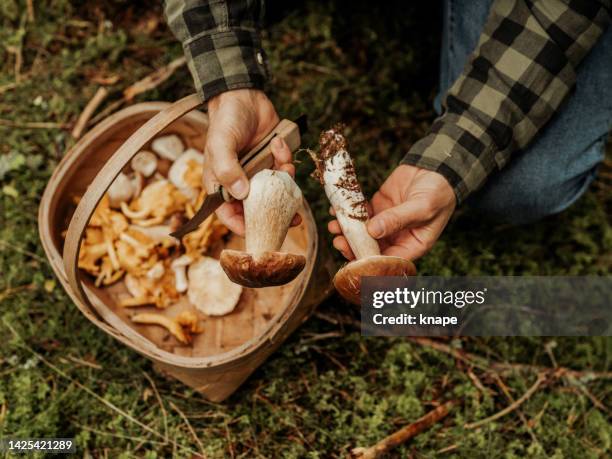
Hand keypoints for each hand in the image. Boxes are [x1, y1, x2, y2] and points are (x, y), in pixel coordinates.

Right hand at [203, 89, 295, 234]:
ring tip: (286, 167)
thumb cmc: (225, 120)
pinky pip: (284, 171)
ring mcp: (258, 173)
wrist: (243, 95)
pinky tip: (279, 144)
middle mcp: (240, 182)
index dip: (243, 227)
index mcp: (222, 184)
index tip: (261, 232)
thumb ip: (227, 169)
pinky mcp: (273, 161)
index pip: (229, 214)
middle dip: (276, 213)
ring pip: (276, 191)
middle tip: (294, 219)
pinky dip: (286, 160)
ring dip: (285, 182)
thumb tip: (241, 193)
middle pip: (257, 209)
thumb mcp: (221, 144)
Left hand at [329, 164, 455, 260]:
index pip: (389, 261)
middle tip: (338, 241)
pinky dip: (348, 213)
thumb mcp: (422, 207)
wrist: (436, 166)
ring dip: (347, 231)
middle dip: (353, 247)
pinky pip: (360, 214)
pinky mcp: (377, 207)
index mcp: (412, 245)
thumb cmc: (438, 192)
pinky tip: (337, 210)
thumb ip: (398, 219)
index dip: (370, 262)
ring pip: (362, 233)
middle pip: (371, 249)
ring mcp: (385, 222)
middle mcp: (397, 238)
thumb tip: (373, 231)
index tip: (354, 257)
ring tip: (334, 226)